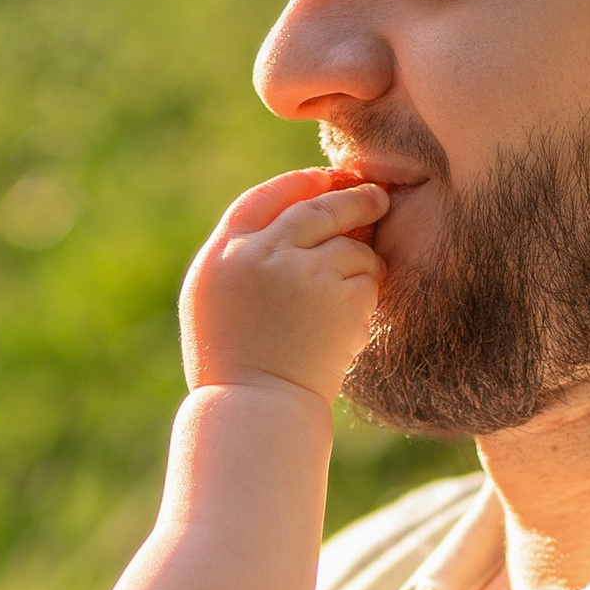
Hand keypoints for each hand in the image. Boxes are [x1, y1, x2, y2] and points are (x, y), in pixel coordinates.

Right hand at [180, 168, 385, 402]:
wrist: (256, 409)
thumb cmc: (231, 368)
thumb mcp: (213, 305)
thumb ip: (241, 261)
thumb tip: (287, 227)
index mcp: (222, 256)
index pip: (262, 200)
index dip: (297, 185)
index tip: (322, 179)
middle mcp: (261, 254)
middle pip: (316, 207)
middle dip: (351, 199)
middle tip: (376, 197)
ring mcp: (303, 272)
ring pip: (350, 246)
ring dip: (361, 263)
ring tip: (350, 296)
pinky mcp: (340, 296)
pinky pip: (366, 279)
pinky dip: (366, 296)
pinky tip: (348, 325)